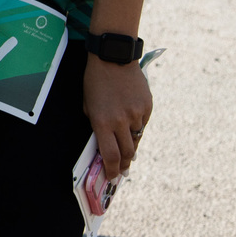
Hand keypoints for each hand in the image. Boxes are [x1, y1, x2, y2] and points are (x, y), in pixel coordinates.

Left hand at [82, 54, 150, 181]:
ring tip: (127, 148)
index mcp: (102, 122)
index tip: (112, 178)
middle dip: (124, 164)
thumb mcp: (88, 105)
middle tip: (122, 170)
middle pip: (127, 153)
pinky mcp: (147, 107)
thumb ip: (96, 125)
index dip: (111, 170)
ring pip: (136, 138)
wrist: (113, 58)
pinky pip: (143, 123)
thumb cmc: (95, 81)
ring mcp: (136, 114)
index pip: (110, 155)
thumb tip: (105, 143)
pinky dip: (137, 127)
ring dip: (131, 144)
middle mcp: (120, 121)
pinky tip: (132, 122)